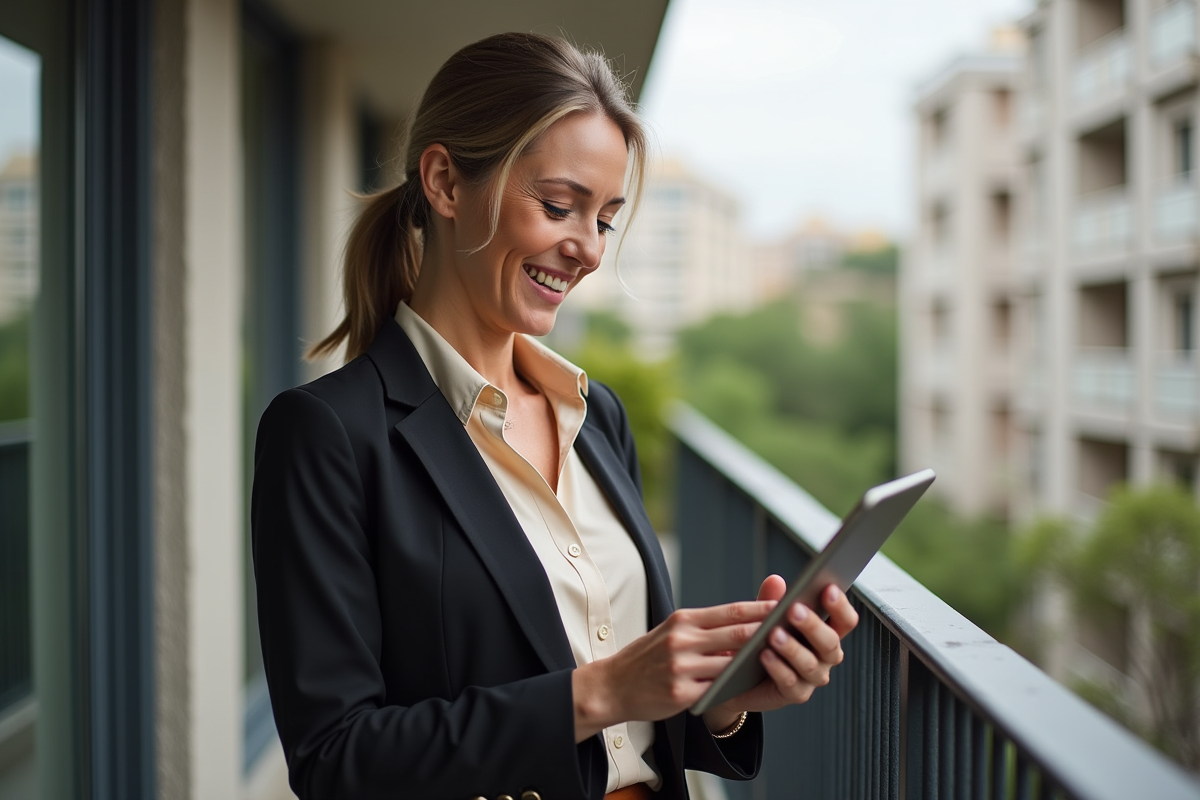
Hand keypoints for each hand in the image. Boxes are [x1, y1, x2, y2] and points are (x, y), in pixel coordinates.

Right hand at [571, 598, 776, 741]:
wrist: (612, 685)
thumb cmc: (648, 657)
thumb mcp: (672, 631)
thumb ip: (705, 627)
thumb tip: (745, 622)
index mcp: (684, 620)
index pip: (731, 611)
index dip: (761, 609)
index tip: (786, 607)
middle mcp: (683, 640)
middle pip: (736, 633)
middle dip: (768, 632)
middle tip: (795, 631)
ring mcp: (681, 667)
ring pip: (731, 663)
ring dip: (756, 662)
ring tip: (781, 659)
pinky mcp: (681, 693)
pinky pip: (717, 690)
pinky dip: (737, 687)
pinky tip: (752, 686)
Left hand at [703, 574, 859, 729]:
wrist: (740, 676)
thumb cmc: (761, 640)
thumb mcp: (764, 616)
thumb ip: (771, 599)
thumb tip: (775, 580)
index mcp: (826, 633)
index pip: (845, 620)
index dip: (840, 606)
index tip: (828, 588)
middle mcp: (825, 657)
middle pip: (830, 642)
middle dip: (813, 625)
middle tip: (795, 610)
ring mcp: (812, 678)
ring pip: (810, 664)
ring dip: (792, 648)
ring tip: (774, 633)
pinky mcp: (795, 694)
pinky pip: (790, 682)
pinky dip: (778, 668)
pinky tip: (764, 654)